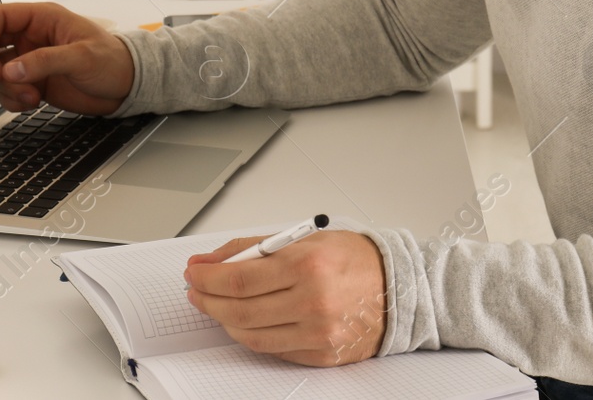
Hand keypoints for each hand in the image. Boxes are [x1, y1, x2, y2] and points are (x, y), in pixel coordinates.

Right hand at [0, 2, 134, 114]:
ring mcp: (31, 60)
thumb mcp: (82, 58)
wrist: (126, 87)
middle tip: (1, 79)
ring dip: (6, 87)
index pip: (0, 16)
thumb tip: (10, 69)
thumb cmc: (112, 61)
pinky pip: (8, 90)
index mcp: (43, 18)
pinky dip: (12, 100)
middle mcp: (32, 37)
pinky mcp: (33, 82)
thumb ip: (45, 61)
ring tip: (31, 96)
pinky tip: (32, 103)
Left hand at [184, 230, 387, 366]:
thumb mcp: (304, 239)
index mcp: (307, 265)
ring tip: (217, 305)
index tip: (194, 272)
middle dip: (208, 300)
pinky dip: (250, 335)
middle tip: (197, 289)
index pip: (239, 278)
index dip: (208, 278)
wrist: (397, 288)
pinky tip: (243, 321)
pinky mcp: (320, 354)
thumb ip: (253, 249)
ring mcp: (317, 332)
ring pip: (250, 334)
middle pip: (239, 309)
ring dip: (224, 320)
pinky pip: (272, 349)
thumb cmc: (353, 259)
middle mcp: (313, 301)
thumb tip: (209, 262)